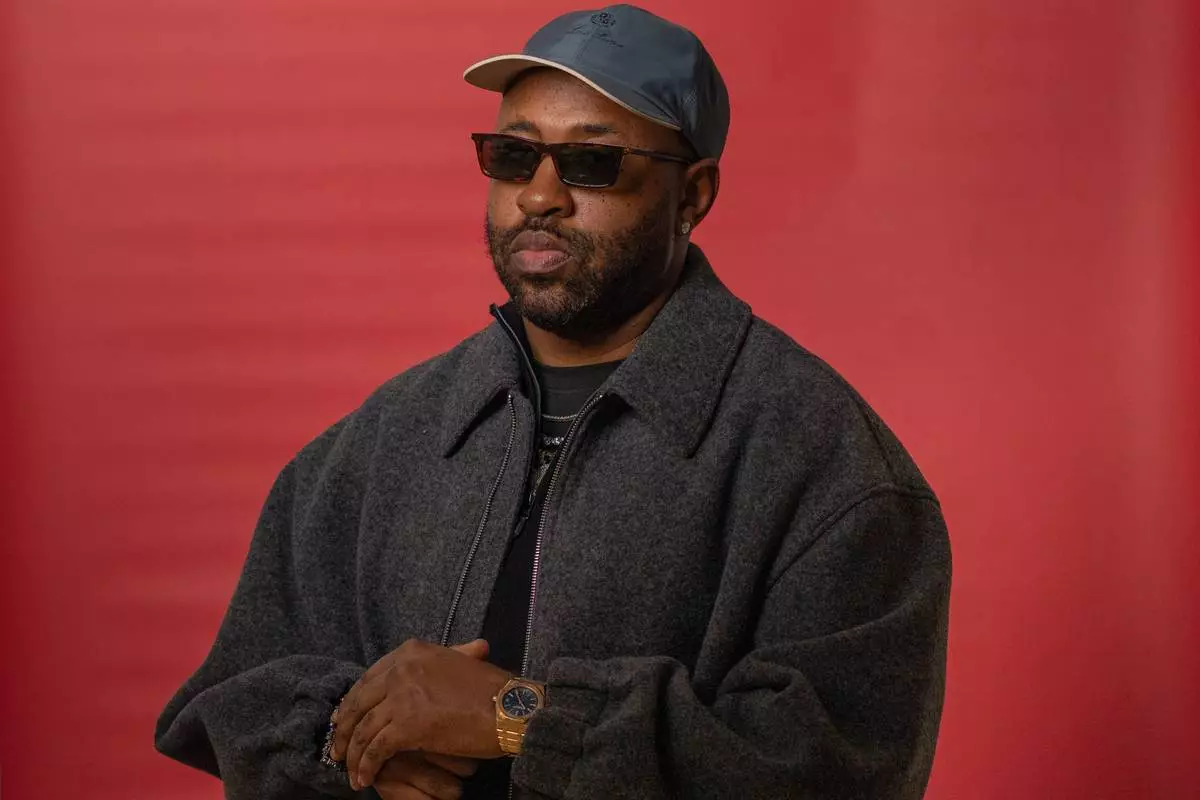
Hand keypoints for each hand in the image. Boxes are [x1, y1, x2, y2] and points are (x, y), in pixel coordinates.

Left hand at [331, 638, 511, 790]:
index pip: (369, 677)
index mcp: (412, 651)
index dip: (352, 701)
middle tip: (338, 748)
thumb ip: (436, 661)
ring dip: (353, 753)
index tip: (344, 718)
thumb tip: (421, 664)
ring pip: (364, 728)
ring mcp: (402, 696)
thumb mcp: (461, 662)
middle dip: (344, 729)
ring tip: (350, 771)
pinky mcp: (408, 724)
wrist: (509, 708)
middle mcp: (402, 668)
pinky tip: (365, 778)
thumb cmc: (491, 689)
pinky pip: (377, 748)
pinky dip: (367, 765)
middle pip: (359, 701)